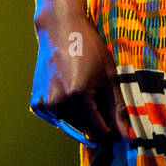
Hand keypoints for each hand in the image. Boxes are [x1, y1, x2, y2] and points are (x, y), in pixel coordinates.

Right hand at [30, 11, 136, 147]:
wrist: (61, 29)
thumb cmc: (89, 48)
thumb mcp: (109, 77)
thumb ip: (118, 109)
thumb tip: (129, 137)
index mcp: (77, 96)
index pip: (98, 134)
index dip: (111, 132)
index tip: (118, 122)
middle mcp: (56, 103)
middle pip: (84, 132)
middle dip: (96, 122)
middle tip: (99, 96)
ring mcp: (44, 105)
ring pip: (71, 127)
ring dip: (81, 118)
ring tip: (84, 89)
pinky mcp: (36, 104)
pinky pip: (58, 119)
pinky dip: (67, 111)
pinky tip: (69, 89)